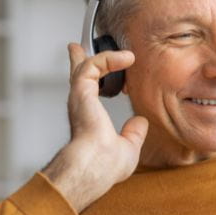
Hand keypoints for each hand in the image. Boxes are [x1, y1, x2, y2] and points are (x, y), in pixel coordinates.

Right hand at [42, 43, 148, 212]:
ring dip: (105, 56)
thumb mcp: (127, 147)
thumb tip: (140, 122)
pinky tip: (127, 58)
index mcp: (88, 119)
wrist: (96, 166)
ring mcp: (79, 97)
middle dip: (78, 60)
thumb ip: (133, 133)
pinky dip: (109, 58)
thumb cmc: (107, 166)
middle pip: (77, 76)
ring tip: (127, 55)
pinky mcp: (82, 90)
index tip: (104, 72)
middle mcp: (80, 106)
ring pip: (85, 66)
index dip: (94, 79)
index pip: (88, 95)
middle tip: (76, 48)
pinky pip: (93, 64)